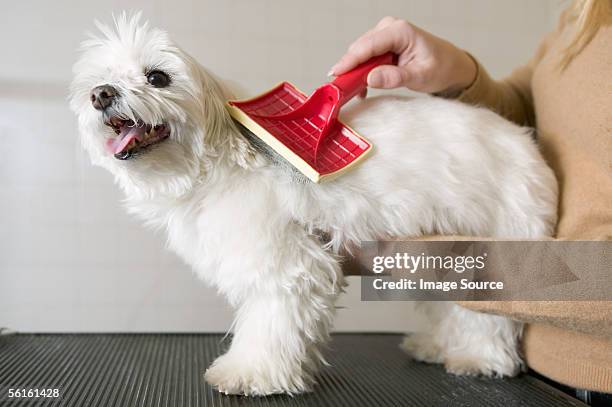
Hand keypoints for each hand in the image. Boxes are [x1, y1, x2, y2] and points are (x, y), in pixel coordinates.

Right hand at [329, 17, 476, 94]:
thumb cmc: (440, 68)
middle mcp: (390, 28)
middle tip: (340, 90)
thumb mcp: (421, 77)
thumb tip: (370, 78)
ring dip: (354, 72)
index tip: (335, 74)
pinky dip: (361, 72)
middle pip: (360, 49)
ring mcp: (384, 35)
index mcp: (400, 31)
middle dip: (349, 68)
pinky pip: (365, 57)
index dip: (349, 61)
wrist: (450, 65)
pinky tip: (362, 87)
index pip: (368, 46)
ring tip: (352, 91)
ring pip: (359, 53)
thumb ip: (396, 77)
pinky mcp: (382, 44)